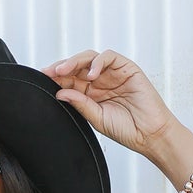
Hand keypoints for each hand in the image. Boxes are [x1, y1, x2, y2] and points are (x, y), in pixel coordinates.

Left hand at [40, 48, 178, 157]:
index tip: (43, 79)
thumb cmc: (127, 129)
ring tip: (64, 70)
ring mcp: (113, 73)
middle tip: (50, 72)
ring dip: (76, 62)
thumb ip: (80, 104)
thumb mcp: (97, 118)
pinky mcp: (126, 68)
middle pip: (78, 66)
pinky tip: (91, 74)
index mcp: (92, 94)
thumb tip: (60, 93)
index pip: (71, 79)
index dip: (57, 77)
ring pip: (91, 58)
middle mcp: (101, 81)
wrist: (149, 134)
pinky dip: (98, 62)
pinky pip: (109, 57)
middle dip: (62, 67)